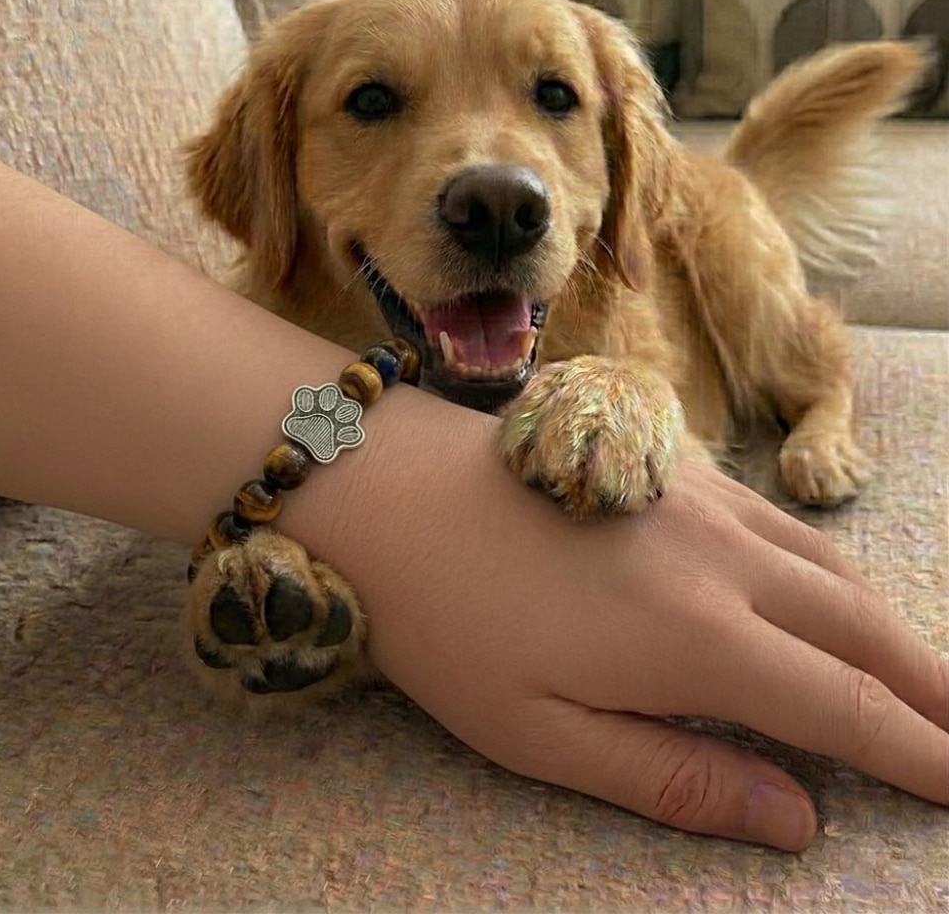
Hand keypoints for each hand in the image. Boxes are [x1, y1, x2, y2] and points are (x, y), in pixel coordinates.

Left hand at [334, 455, 947, 851]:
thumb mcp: (540, 732)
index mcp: (695, 639)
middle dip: (930, 687)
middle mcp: (720, 559)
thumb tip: (796, 818)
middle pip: (860, 625)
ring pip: (826, 564)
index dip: (922, 752)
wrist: (390, 487)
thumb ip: (674, 777)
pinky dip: (823, 567)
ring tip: (914, 672)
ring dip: (884, 622)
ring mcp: (697, 499)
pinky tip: (813, 588)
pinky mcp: (666, 465)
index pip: (844, 706)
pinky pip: (776, 522)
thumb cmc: (448, 621)